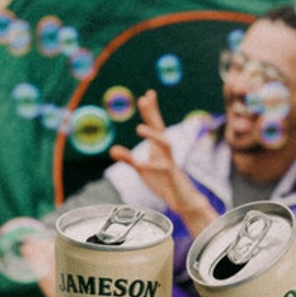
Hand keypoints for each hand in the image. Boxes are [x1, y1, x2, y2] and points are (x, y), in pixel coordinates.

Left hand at [109, 89, 215, 235]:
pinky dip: (150, 166)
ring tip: (139, 128)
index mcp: (158, 149)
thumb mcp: (142, 170)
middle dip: (153, 114)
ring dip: (153, 136)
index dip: (150, 111)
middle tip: (145, 98)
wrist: (183, 201)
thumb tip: (112, 149)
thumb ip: (128, 159)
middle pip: (160, 129)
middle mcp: (165, 152)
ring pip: (164, 145)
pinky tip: (139, 164)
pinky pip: (163, 169)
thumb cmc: (164, 184)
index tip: (146, 95)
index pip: (155, 126)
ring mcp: (170, 163)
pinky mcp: (172, 177)